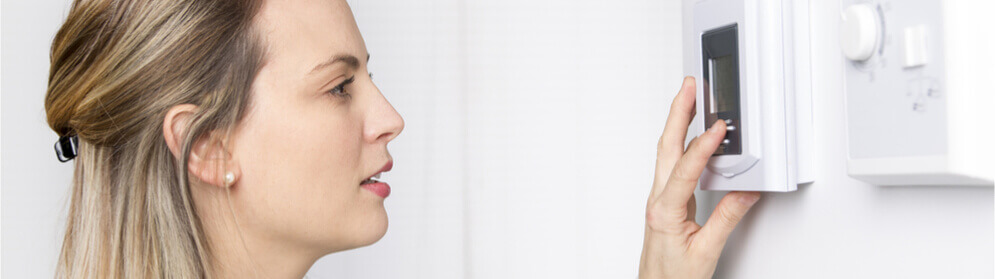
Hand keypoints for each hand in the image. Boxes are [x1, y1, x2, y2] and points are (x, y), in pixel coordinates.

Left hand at [638, 77, 760, 278]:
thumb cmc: (673, 278)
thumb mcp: (707, 251)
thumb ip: (727, 219)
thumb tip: (747, 192)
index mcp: (664, 212)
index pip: (685, 170)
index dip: (703, 147)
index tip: (718, 128)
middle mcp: (658, 201)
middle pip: (666, 147)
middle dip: (677, 113)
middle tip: (689, 87)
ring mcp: (660, 200)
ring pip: (666, 153)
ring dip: (678, 123)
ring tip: (690, 99)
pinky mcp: (666, 202)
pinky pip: (672, 165)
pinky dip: (683, 143)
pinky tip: (693, 134)